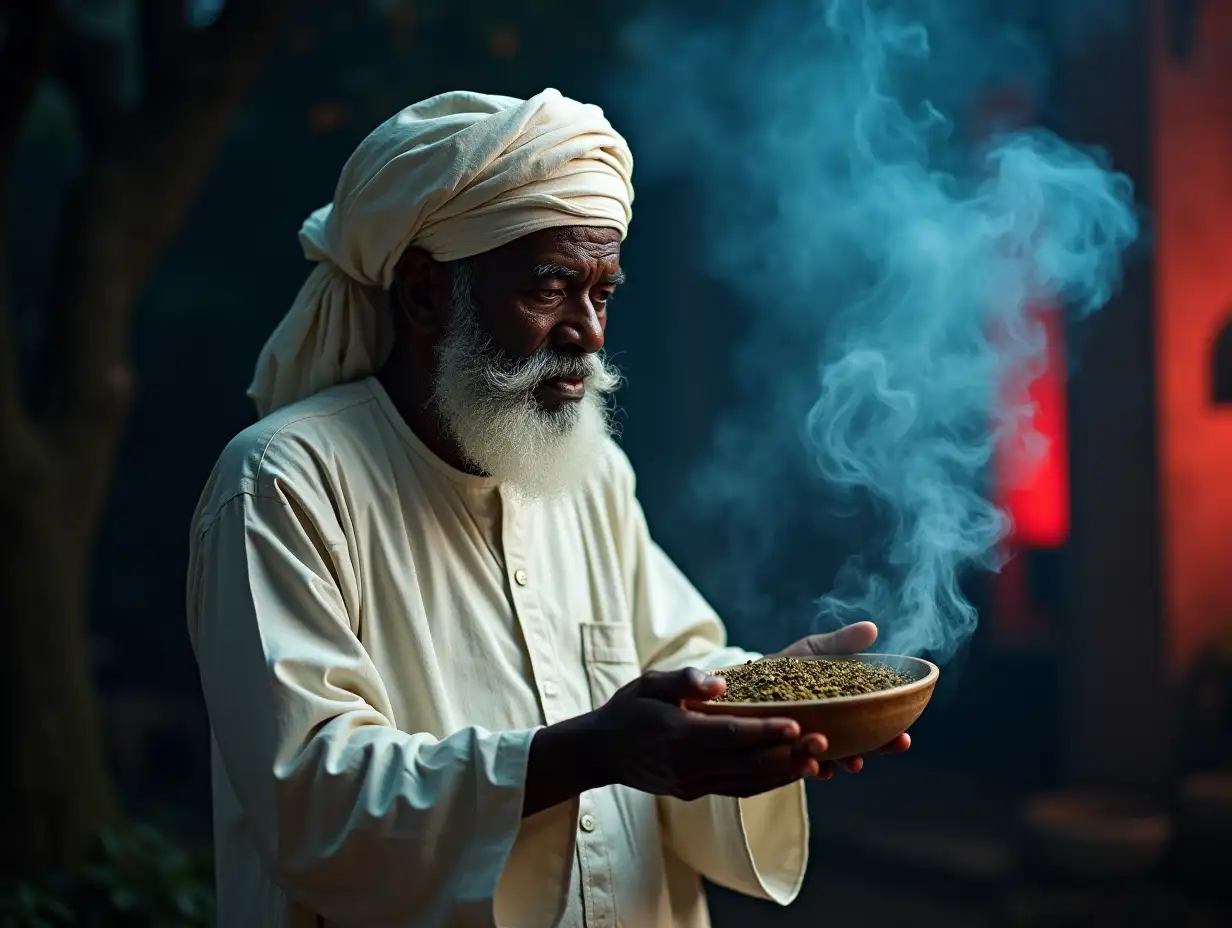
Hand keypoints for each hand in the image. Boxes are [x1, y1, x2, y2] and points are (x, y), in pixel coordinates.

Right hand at [589, 667, 827, 800]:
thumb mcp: (648, 683)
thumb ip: (683, 680)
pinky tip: (790, 772)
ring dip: (784, 772)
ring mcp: (693, 783)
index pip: (730, 734)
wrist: (602, 752)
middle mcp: (689, 765)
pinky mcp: (696, 792)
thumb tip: (719, 682)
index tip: (796, 723)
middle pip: (747, 763)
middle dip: (788, 753)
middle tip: (824, 741)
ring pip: (748, 781)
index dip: (765, 731)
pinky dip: (767, 782)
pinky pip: (738, 789)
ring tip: (818, 759)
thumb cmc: (629, 710)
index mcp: (678, 735)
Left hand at [770, 620, 912, 777]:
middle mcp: (832, 731)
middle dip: (878, 751)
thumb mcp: (815, 651)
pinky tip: (818, 767)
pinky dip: (811, 766)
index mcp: (846, 710)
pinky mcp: (787, 751)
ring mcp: (811, 742)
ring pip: (835, 758)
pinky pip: (801, 764)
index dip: (892, 735)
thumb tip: (872, 628)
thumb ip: (841, 644)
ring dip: (846, 761)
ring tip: (853, 763)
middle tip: (888, 752)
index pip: (876, 726)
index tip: (904, 738)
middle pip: (863, 745)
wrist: (746, 679)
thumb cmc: (788, 665)